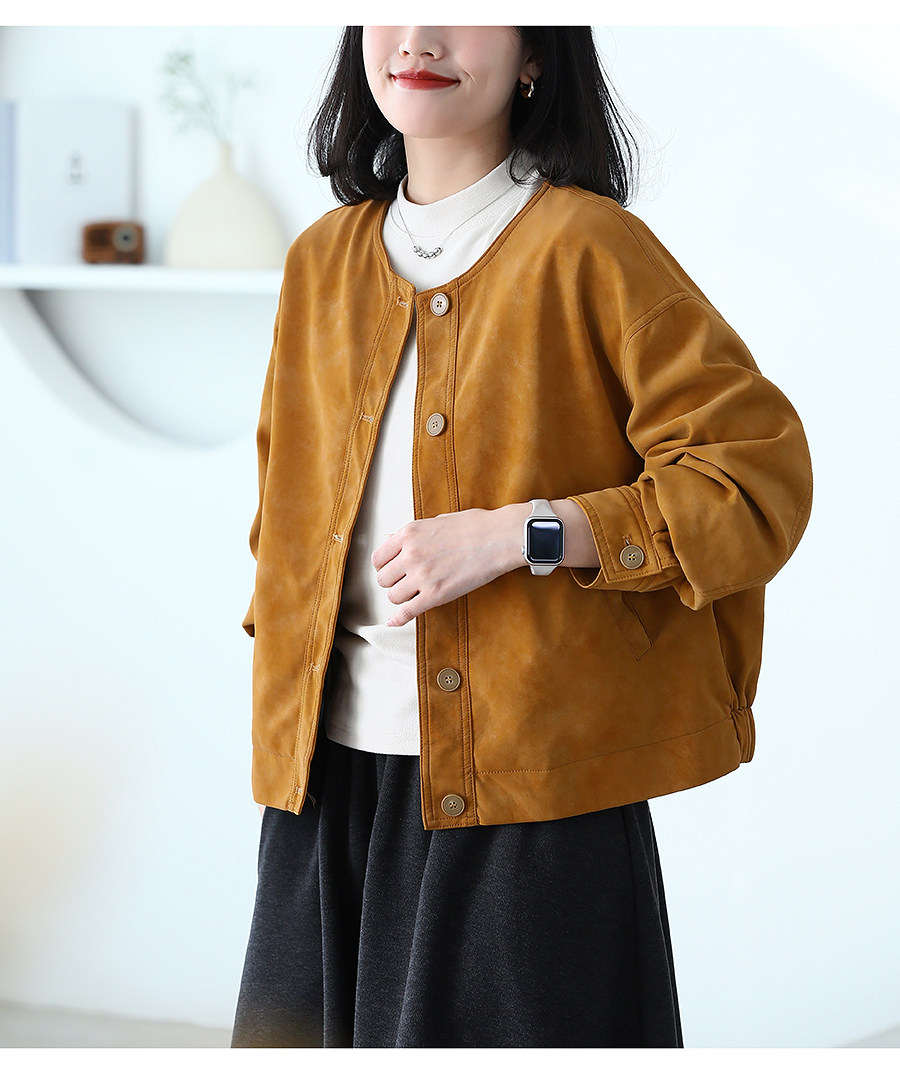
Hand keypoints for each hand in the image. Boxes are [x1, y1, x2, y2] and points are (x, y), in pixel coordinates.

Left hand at [371, 506, 524, 626]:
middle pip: (383, 579)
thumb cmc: (474, 526)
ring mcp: (422, 576)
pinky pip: (407, 612)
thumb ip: (411, 534)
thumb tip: (389, 540)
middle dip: (392, 583)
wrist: (499, 538)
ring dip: (401, 598)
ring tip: (413, 594)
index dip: (384, 566)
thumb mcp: (436, 521)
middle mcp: (410, 554)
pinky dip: (398, 620)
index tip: (391, 570)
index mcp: (408, 533)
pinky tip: (394, 622)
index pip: (378, 558)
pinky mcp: (436, 595)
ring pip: (393, 597)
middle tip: (404, 583)